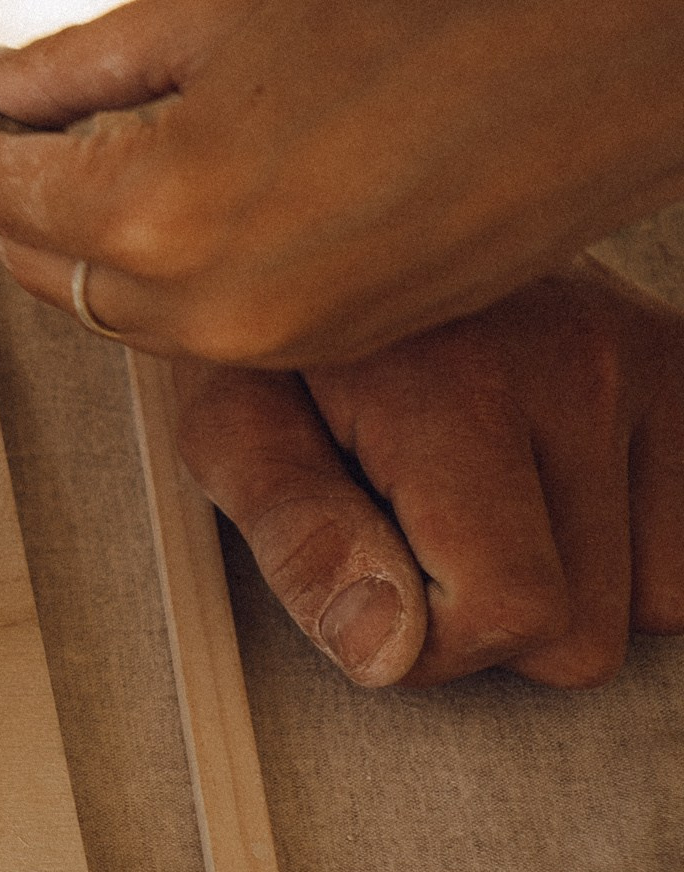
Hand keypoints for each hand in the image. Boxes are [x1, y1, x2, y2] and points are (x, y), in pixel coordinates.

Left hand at [0, 0, 683, 369]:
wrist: (611, 58)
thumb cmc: (429, 4)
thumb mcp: (220, 7)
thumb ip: (80, 65)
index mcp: (159, 209)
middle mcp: (200, 304)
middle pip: (43, 266)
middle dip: (4, 198)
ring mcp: (267, 341)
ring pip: (114, 308)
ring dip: (77, 242)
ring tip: (71, 158)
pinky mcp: (324, 348)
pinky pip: (195, 325)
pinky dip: (158, 274)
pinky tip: (169, 202)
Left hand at [174, 258, 683, 686]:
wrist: (351, 223)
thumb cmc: (282, 345)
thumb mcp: (231, 432)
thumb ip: (298, 538)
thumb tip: (383, 648)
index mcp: (457, 383)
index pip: (515, 608)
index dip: (431, 645)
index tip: (371, 590)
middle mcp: (583, 362)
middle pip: (583, 639)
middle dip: (491, 624)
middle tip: (419, 537)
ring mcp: (655, 360)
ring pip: (656, 606)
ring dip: (567, 586)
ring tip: (480, 500)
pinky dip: (624, 552)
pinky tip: (545, 489)